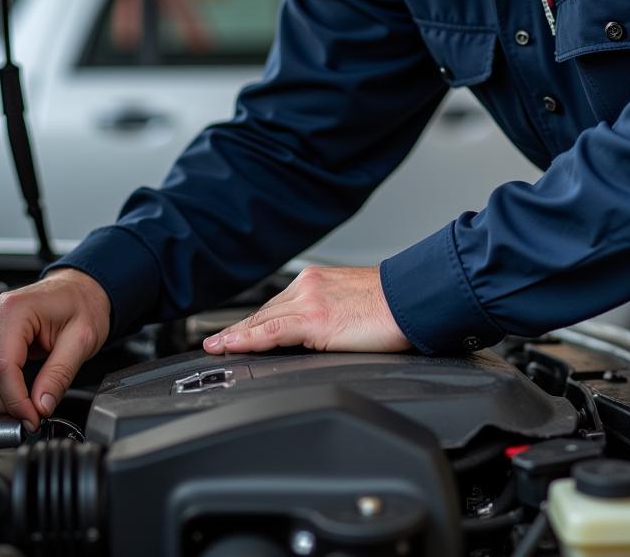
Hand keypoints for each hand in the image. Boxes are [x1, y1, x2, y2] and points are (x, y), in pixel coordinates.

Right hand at [0, 268, 110, 429]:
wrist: (77, 289)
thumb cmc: (81, 305)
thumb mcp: (83, 339)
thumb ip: (60, 374)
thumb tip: (41, 406)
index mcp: (15, 309)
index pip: (2, 368)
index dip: (16, 401)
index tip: (33, 418)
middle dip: (6, 406)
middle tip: (31, 418)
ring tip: (23, 409)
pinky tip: (10, 396)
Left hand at [203, 266, 408, 354]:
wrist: (414, 298)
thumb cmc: (394, 305)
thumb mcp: (355, 304)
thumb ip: (332, 315)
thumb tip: (326, 335)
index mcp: (318, 281)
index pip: (278, 305)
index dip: (254, 322)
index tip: (236, 332)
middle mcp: (309, 285)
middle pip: (265, 313)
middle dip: (240, 330)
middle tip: (217, 344)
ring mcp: (310, 301)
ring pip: (262, 321)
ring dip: (236, 335)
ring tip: (216, 348)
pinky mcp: (315, 318)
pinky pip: (270, 331)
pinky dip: (246, 339)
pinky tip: (230, 346)